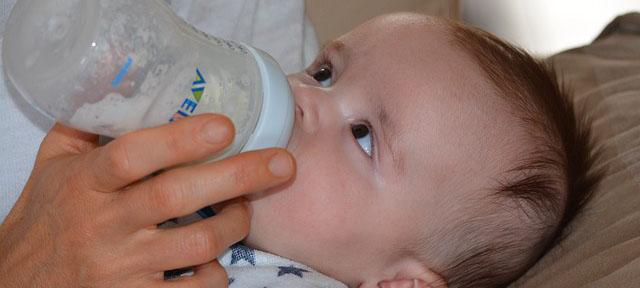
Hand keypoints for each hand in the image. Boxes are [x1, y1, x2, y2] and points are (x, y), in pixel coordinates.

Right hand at [0, 114, 294, 286]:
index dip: (181, 139)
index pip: (132, 155)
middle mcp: (104, 225)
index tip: (226, 125)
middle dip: (239, 176)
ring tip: (246, 207)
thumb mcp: (54, 166)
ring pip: (198, 244)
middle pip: (178, 196)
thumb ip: (87, 127)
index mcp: (85, 184)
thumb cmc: (45, 219)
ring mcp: (122, 268)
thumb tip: (125, 86)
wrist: (19, 287)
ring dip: (235, 223)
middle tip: (283, 163)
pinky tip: (214, 258)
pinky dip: (216, 273)